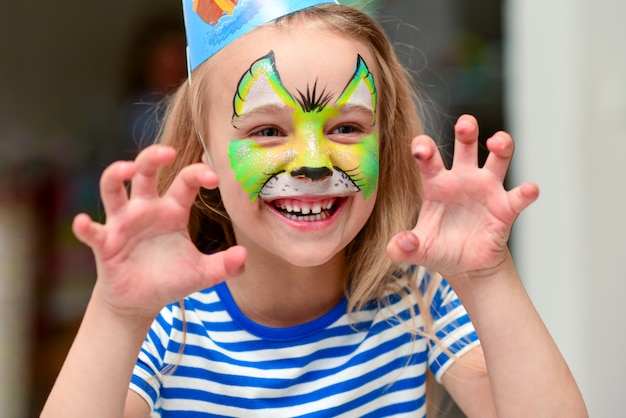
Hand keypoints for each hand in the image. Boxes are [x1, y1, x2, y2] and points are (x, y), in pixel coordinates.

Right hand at [72, 145, 246, 318]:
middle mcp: (146, 208)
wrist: (141, 301)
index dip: (199, 174)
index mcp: (173, 210)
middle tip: (167, 151)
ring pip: (113, 189)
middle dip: (153, 157)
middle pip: (146, 172)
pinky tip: (85, 222)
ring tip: (125, 169)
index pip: (185, 182)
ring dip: (116, 175)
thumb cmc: (171, 278)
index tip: (214, 177)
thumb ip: (223, 265)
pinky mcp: (104, 242)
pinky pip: (92, 231)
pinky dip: (85, 226)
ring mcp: (123, 222)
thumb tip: (244, 255)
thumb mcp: (201, 273)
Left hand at [387, 115, 538, 280]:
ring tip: (497, 142)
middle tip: (465, 123)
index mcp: (437, 184)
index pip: (429, 160)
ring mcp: (486, 190)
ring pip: (498, 159)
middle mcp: (463, 180)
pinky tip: (529, 189)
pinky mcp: (506, 208)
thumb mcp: (419, 250)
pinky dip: (526, 192)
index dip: (424, 149)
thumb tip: (398, 245)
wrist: (467, 267)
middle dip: (467, 131)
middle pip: (466, 146)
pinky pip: (519, 196)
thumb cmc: (440, 249)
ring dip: (501, 145)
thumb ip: (403, 248)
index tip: (420, 147)